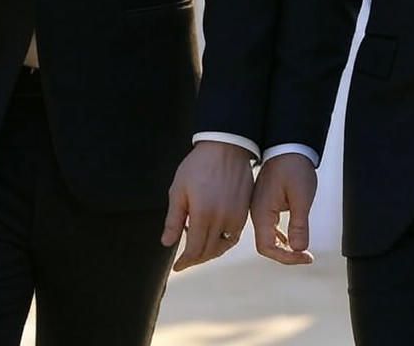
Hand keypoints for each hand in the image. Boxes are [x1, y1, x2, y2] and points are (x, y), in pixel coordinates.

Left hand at [161, 141, 253, 270]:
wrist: (227, 146)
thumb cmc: (199, 165)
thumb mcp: (179, 189)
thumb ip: (174, 219)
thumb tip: (168, 243)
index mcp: (203, 214)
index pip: (194, 250)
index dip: (184, 262)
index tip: (177, 266)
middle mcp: (222, 219)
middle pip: (209, 251)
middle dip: (196, 259)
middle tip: (186, 259)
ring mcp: (236, 215)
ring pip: (223, 246)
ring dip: (210, 252)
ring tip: (199, 249)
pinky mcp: (245, 211)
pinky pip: (235, 235)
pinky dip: (224, 242)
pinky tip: (215, 237)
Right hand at [251, 153, 316, 264]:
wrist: (289, 145)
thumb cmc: (294, 167)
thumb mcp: (301, 197)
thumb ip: (299, 224)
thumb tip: (299, 249)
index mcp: (262, 212)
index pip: (267, 248)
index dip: (286, 258)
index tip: (305, 256)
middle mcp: (256, 212)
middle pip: (266, 246)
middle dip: (286, 255)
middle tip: (306, 256)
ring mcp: (259, 207)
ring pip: (268, 237)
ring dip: (284, 247)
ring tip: (301, 250)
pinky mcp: (265, 203)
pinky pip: (270, 227)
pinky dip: (281, 236)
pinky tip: (291, 238)